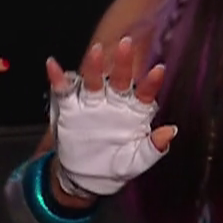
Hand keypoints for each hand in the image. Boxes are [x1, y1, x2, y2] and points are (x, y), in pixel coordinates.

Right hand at [46, 37, 172, 196]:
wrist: (87, 178)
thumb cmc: (117, 166)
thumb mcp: (137, 161)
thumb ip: (153, 148)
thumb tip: (170, 132)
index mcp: (134, 111)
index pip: (144, 93)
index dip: (151, 82)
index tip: (159, 70)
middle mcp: (114, 101)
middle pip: (119, 78)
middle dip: (123, 62)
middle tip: (126, 44)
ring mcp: (92, 103)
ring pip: (93, 80)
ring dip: (93, 66)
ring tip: (96, 51)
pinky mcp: (71, 109)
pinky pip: (64, 91)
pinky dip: (58, 77)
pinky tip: (52, 65)